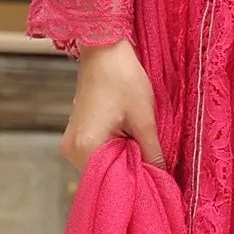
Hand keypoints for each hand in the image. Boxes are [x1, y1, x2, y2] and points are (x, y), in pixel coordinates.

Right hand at [61, 40, 164, 170]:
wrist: (104, 50)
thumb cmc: (123, 79)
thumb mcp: (145, 119)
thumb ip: (153, 153)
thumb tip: (163, 178)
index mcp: (86, 147)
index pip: (112, 181)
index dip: (136, 183)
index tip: (156, 184)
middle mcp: (72, 149)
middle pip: (105, 175)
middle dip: (130, 171)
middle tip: (154, 167)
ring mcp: (71, 142)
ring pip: (103, 164)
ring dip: (123, 160)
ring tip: (142, 150)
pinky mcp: (77, 134)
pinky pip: (98, 153)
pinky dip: (115, 151)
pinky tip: (130, 141)